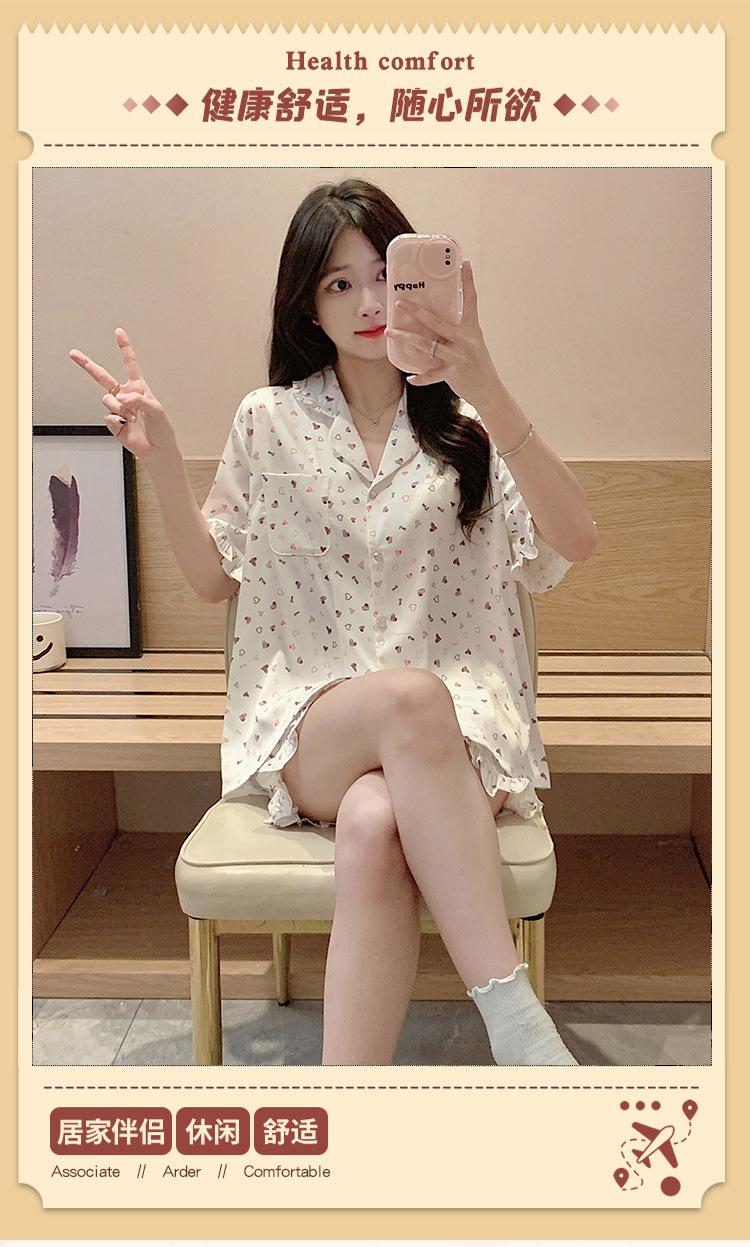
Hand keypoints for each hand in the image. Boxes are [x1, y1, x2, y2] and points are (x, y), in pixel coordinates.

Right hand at [68, 328, 178, 460]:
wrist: (158, 450)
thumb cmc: (162, 428)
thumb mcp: (157, 410)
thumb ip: (140, 399)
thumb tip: (121, 396)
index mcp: (138, 388)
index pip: (130, 364)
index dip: (124, 348)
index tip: (118, 332)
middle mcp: (125, 395)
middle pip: (103, 377)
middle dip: (87, 365)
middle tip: (73, 354)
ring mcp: (118, 409)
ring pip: (108, 399)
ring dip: (120, 407)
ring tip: (132, 417)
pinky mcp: (113, 422)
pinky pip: (109, 416)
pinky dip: (118, 421)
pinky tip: (127, 425)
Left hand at [385, 260, 503, 409]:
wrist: (489, 390)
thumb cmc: (478, 365)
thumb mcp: (473, 343)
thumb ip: (456, 332)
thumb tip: (434, 321)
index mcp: (472, 329)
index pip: (471, 301)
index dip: (468, 281)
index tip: (464, 263)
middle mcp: (465, 340)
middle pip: (436, 322)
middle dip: (416, 311)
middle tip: (399, 303)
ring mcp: (458, 357)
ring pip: (427, 345)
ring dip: (406, 338)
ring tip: (391, 332)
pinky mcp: (453, 374)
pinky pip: (432, 375)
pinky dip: (421, 377)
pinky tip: (410, 377)